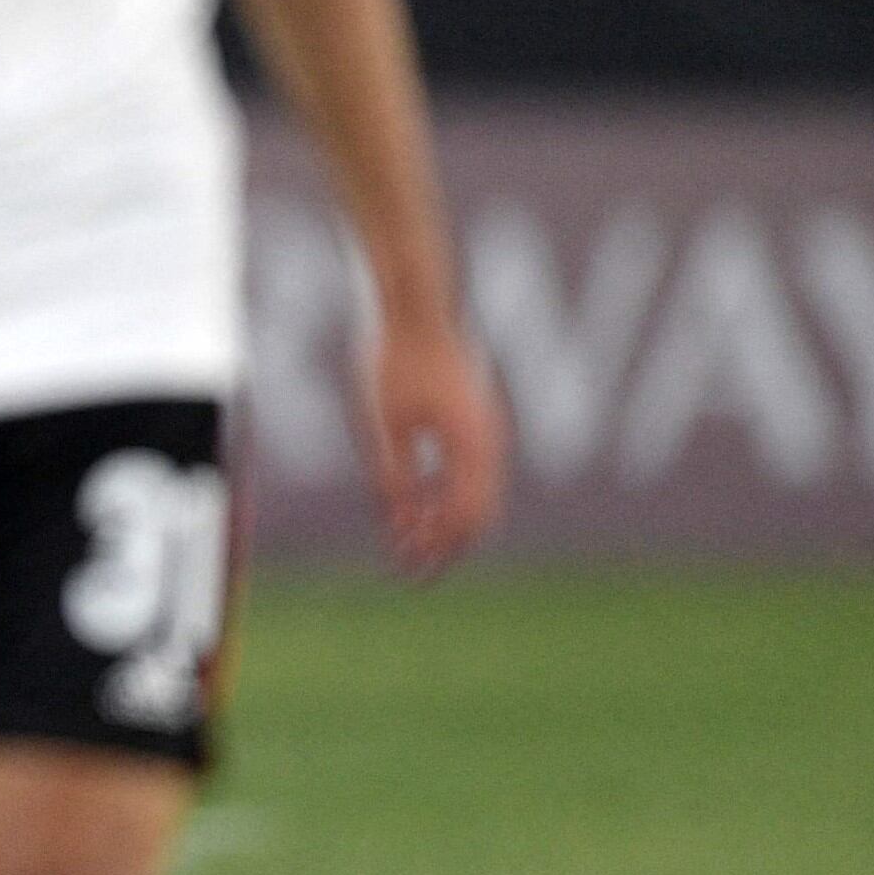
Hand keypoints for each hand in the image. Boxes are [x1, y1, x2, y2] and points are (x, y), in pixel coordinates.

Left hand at [356, 307, 504, 575]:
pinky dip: (443, 493)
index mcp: (474, 445)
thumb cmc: (396, 356)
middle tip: (408, 567)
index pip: (465, 516)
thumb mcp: (383, 421)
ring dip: (441, 519)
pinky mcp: (474, 420)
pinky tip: (411, 502)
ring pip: (473, 493)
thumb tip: (398, 519)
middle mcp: (490, 442)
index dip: (438, 548)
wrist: (416, 305)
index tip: (409, 570)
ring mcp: (486, 431)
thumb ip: (392, 471)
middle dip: (443, 542)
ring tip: (404, 540)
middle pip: (476, 512)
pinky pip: (467, 470)